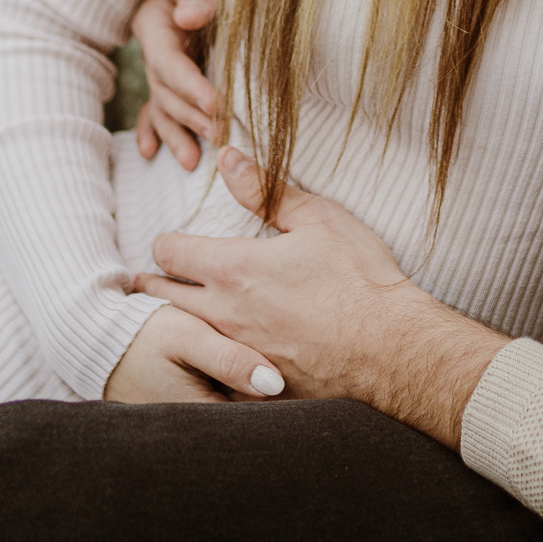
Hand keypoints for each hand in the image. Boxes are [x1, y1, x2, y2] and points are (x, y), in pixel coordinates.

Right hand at [130, 0, 224, 169]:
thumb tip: (190, 17)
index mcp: (155, 20)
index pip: (167, 61)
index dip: (189, 86)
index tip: (217, 105)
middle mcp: (152, 45)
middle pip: (164, 89)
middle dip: (190, 115)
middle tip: (219, 135)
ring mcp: (159, 62)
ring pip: (161, 104)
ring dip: (177, 132)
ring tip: (194, 161)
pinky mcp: (171, 73)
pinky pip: (156, 105)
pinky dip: (155, 128)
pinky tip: (151, 152)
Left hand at [136, 148, 508, 447]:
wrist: (391, 349)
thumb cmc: (360, 279)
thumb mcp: (319, 218)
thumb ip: (266, 189)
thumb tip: (227, 156)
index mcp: (233, 268)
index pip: (168, 252)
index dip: (165, 244)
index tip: (171, 244)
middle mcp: (224, 313)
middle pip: (164, 297)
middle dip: (156, 283)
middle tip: (151, 279)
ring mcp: (237, 353)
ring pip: (185, 335)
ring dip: (179, 320)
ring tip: (179, 313)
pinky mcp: (255, 384)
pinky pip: (216, 369)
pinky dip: (211, 358)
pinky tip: (218, 354)